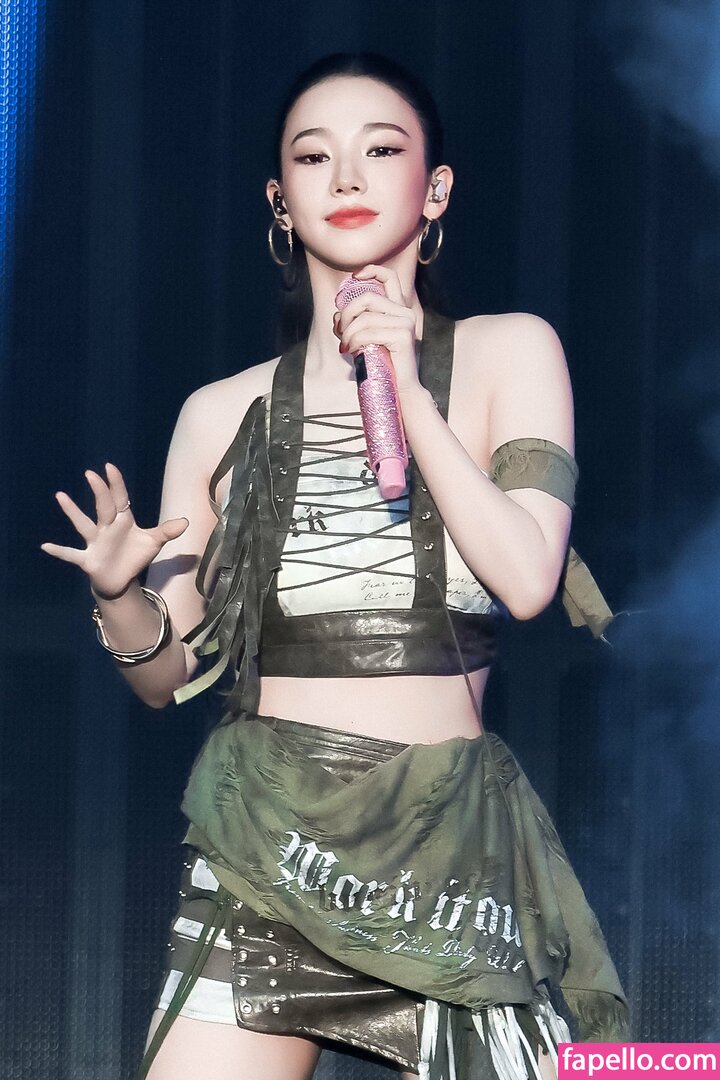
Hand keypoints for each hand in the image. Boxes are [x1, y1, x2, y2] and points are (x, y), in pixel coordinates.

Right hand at [41, 463, 188, 597]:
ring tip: (60, 495)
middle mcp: (106, 528)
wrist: (122, 578)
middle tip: (91, 474)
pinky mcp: (88, 559)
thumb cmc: (135, 555)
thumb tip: (186, 522)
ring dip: (72, 512)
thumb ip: (167, 531)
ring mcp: (95, 542)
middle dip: (99, 492)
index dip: (116, 484)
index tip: (109, 467)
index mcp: (122, 521)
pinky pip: (71, 554)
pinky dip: (60, 551)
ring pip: (83, 525)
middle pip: (103, 507)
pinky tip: (45, 546)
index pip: (120, 498)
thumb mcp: (153, 543)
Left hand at [333, 265, 420, 394]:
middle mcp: (405, 312)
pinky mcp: (402, 336)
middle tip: (340, 330)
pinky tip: (353, 351)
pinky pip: (368, 332)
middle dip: (347, 312)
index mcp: (398, 310)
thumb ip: (353, 323)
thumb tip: (337, 314)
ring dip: (348, 332)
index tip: (354, 276)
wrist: (399, 389)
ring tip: (345, 346)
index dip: (371, 271)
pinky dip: (354, 342)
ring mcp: (405, 323)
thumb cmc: (381, 365)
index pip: (390, 278)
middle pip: (367, 297)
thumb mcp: (365, 338)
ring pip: (364, 317)